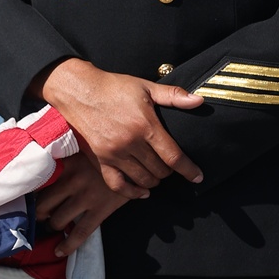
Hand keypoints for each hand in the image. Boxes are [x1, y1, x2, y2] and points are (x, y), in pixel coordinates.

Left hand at [35, 151, 135, 256]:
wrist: (136, 160)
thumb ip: (65, 155)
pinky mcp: (99, 211)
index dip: (30, 193)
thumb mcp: (83, 147)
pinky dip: (67, 245)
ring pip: (58, 220)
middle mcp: (73, 180)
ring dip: (51, 227)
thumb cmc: (106, 153)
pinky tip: (59, 250)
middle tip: (39, 216)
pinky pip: (79, 233)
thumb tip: (41, 162)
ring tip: (51, 227)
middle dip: (38, 214)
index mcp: (67, 162)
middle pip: (43, 204)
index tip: (25, 198)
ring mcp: (86, 197)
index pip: (39, 180)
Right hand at [36, 59, 203, 195]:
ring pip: (143, 180)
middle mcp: (130, 142)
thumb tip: (198, 101)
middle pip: (159, 171)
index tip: (197, 177)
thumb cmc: (114, 87)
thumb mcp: (145, 86)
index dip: (189, 169)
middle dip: (169, 171)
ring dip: (154, 180)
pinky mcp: (100, 160)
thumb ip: (173, 95)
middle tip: (170, 164)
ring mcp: (114, 153)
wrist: (80, 90)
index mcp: (145, 125)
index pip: (173, 156)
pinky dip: (132, 193)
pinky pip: (118, 185)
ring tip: (157, 173)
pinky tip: (142, 191)